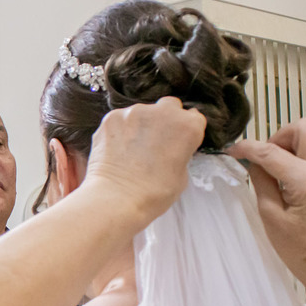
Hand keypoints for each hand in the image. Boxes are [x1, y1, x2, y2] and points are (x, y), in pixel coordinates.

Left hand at [84, 97, 206, 222]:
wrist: (118, 198)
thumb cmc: (154, 193)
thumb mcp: (182, 174)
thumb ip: (180, 151)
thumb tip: (169, 148)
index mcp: (188, 126)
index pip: (193, 118)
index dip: (184, 131)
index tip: (178, 141)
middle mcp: (164, 112)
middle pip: (169, 107)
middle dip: (165, 120)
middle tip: (156, 141)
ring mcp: (135, 112)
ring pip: (141, 112)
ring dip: (140, 125)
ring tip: (132, 150)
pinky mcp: (112, 118)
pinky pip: (120, 120)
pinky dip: (119, 131)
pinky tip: (117, 149)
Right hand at [227, 119, 305, 287]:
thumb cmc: (296, 246)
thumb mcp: (269, 214)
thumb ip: (261, 180)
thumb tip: (254, 160)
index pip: (272, 152)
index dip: (248, 148)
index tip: (233, 151)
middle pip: (302, 128)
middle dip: (278, 138)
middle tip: (267, 158)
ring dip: (297, 141)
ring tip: (285, 162)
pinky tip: (300, 167)